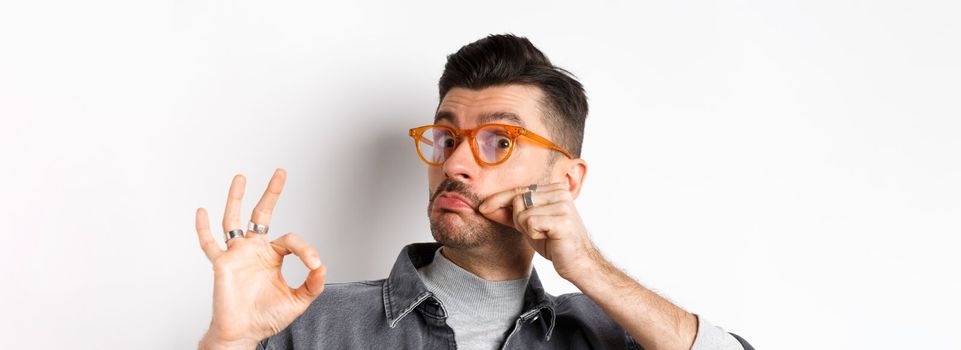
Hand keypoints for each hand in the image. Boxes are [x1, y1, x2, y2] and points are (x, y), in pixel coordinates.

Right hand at [195, 169, 326, 348]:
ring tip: (241, 178)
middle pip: (262, 214)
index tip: (314, 264)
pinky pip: (209, 244)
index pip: (291, 241)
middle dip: (271, 193)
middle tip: (280, 172)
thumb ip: (312, 285)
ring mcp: (236, 254)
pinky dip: (203, 229)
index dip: (306, 250)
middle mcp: (254, 250)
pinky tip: (201, 211)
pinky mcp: (222, 264)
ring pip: (234, 220)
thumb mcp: (298, 301)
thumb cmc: (266, 317)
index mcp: (272, 256)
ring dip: (237, 199)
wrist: (244, 332)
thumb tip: (322, 267)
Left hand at [478, 182, 600, 281]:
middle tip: (535, 231)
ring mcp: (563, 204)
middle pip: (519, 199)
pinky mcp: (563, 220)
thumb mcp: (528, 225)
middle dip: (518, 219)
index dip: (498, 199)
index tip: (482, 208)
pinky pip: (530, 223)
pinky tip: (549, 238)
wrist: (577, 263)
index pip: (519, 189)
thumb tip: (484, 207)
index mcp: (554, 188)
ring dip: (527, 228)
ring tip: (544, 234)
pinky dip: (534, 235)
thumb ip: (509, 214)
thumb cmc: (554, 243)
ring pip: (523, 212)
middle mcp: (561, 192)